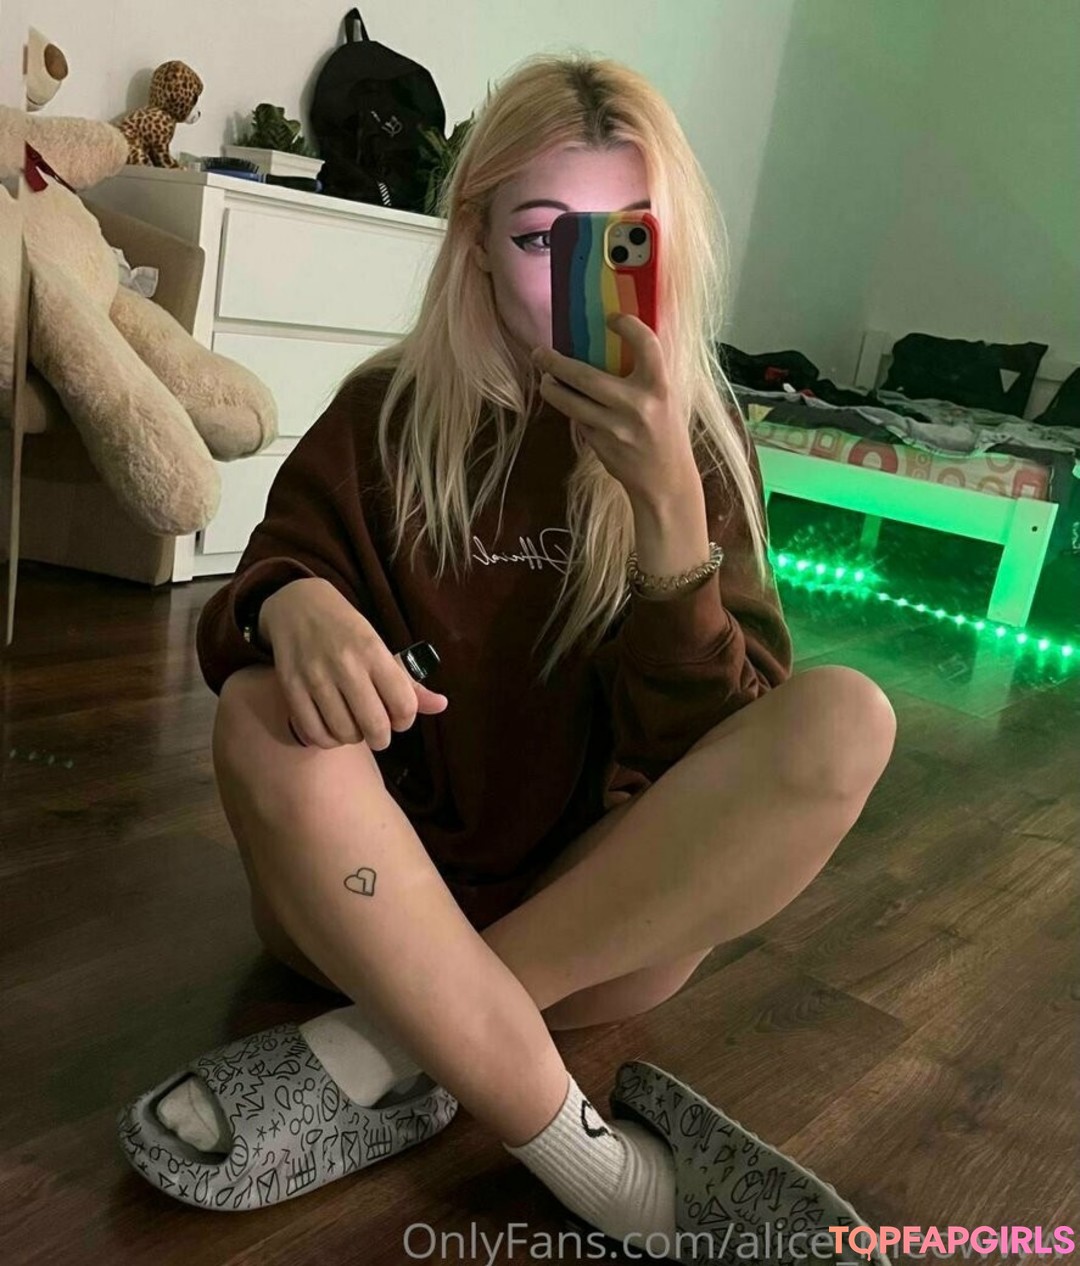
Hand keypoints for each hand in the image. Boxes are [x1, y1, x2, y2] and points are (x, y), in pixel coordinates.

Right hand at [259, 578, 447, 749]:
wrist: (298, 606)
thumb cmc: (347, 631)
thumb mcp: (381, 648)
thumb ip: (408, 682)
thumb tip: (441, 705)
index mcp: (374, 652)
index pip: (404, 704)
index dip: (406, 721)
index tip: (399, 718)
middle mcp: (346, 664)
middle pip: (375, 725)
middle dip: (381, 738)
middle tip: (378, 732)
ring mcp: (315, 676)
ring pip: (344, 733)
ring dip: (353, 738)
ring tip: (353, 725)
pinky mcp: (290, 687)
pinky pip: (314, 733)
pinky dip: (327, 740)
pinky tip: (331, 729)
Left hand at [531, 313, 696, 504]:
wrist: (665, 482)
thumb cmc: (667, 433)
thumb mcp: (667, 399)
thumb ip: (647, 375)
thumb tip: (612, 343)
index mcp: (660, 387)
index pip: (646, 345)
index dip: (629, 326)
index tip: (611, 319)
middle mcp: (637, 406)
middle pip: (585, 376)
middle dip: (556, 363)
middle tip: (540, 353)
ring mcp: (616, 428)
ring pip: (571, 402)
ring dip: (551, 388)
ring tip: (545, 379)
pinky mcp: (601, 445)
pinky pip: (579, 421)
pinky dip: (571, 410)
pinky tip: (569, 404)